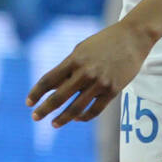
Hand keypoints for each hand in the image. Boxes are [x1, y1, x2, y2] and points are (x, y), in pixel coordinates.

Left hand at [26, 20, 157, 127]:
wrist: (132, 38)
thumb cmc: (104, 42)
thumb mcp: (82, 50)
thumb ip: (68, 68)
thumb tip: (54, 88)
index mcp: (74, 60)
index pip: (49, 80)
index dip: (36, 92)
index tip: (28, 102)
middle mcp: (85, 72)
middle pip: (59, 97)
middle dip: (44, 109)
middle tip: (35, 117)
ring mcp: (99, 83)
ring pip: (76, 108)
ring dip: (63, 118)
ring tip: (54, 123)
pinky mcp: (113, 91)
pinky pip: (95, 110)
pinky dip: (84, 117)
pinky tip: (76, 119)